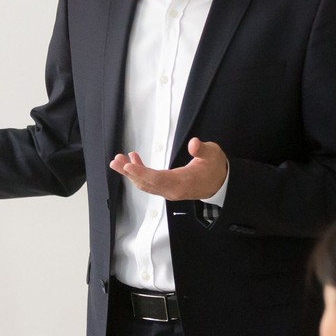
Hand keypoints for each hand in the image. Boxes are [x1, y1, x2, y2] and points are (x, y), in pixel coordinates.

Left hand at [109, 137, 227, 201]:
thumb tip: (194, 144)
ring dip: (131, 173)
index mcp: (182, 182)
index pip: (158, 179)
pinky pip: (149, 183)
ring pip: (145, 184)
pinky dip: (139, 173)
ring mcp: (168, 191)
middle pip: (146, 183)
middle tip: (115, 161)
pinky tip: (133, 161)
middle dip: (129, 172)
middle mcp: (172, 190)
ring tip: (118, 160)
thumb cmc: (214, 168)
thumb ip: (202, 150)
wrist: (219, 184)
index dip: (141, 173)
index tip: (127, 167)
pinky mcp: (166, 189)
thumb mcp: (213, 155)